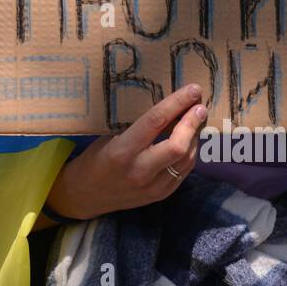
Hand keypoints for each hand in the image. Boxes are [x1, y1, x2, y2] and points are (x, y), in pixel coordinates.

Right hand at [45, 84, 206, 220]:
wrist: (86, 195)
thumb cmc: (95, 158)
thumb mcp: (108, 136)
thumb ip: (135, 125)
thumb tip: (165, 104)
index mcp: (122, 150)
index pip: (155, 122)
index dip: (177, 103)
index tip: (192, 90)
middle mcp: (139, 170)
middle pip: (178, 146)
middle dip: (193, 123)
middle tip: (200, 106)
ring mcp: (152, 186)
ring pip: (186, 159)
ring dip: (195, 137)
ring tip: (197, 120)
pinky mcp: (160, 195)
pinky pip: (183, 172)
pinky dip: (190, 153)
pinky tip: (190, 140)